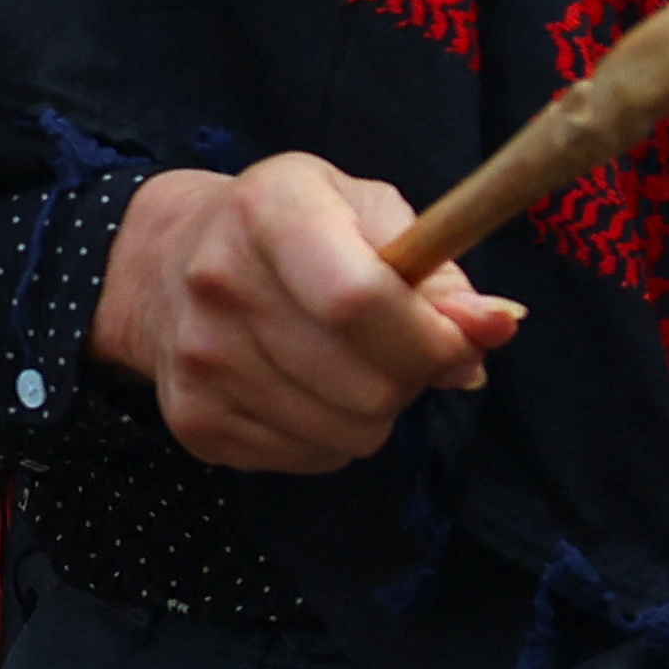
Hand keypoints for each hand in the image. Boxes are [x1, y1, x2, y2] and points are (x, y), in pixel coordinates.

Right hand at [91, 157, 523, 472]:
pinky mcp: (193, 422)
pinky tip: (308, 388)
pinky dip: (331, 435)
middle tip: (399, 348)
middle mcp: (219, 283)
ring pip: (346, 434)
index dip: (429, 339)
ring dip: (375, 411)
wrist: (169, 264)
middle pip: (363, 384)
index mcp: (270, 210)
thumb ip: (439, 271)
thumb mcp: (368, 214)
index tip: (461, 344)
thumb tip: (499, 326)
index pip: (359, 299)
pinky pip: (310, 458)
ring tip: (350, 364)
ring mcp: (198, 361)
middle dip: (410, 378)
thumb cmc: (295, 229)